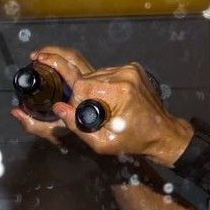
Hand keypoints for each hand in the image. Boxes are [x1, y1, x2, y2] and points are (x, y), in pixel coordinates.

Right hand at [10, 46, 193, 164]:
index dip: (74, 100)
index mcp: (117, 90)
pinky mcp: (132, 67)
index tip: (78, 111)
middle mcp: (123, 73)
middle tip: (48, 67)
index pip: (80, 85)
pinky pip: (105, 72)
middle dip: (76, 87)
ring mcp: (129, 68)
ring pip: (93, 73)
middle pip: (84, 75)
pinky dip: (100, 83)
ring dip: (89, 86)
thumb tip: (58, 107)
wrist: (161, 131)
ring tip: (99, 104)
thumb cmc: (133, 140)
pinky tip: (106, 96)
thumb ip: (76, 125)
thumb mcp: (102, 142)